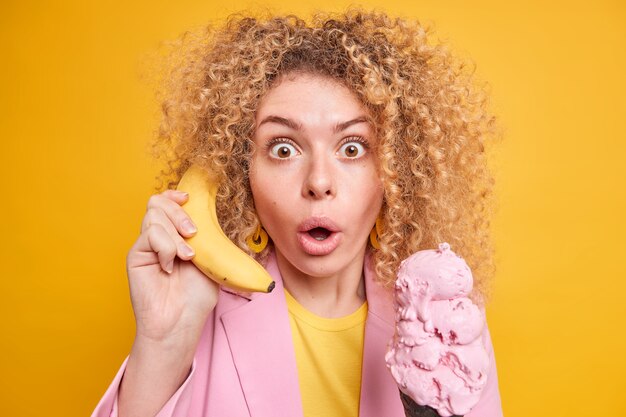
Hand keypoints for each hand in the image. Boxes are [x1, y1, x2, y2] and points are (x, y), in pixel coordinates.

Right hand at [126, 190, 218, 345]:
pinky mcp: (136, 255)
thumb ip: (207, 234)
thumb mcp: (211, 258)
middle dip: (180, 212)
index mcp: (175, 235)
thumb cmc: (196, 296)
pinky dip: (166, 247)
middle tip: (194, 233)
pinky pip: (150, 234)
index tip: (190, 198)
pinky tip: (170, 266)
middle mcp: (158, 237)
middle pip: (158, 202)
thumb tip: (215, 210)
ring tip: (187, 256)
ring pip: (154, 215)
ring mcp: (146, 246)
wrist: (181, 322)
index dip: (176, 195)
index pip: (167, 202)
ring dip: (176, 233)